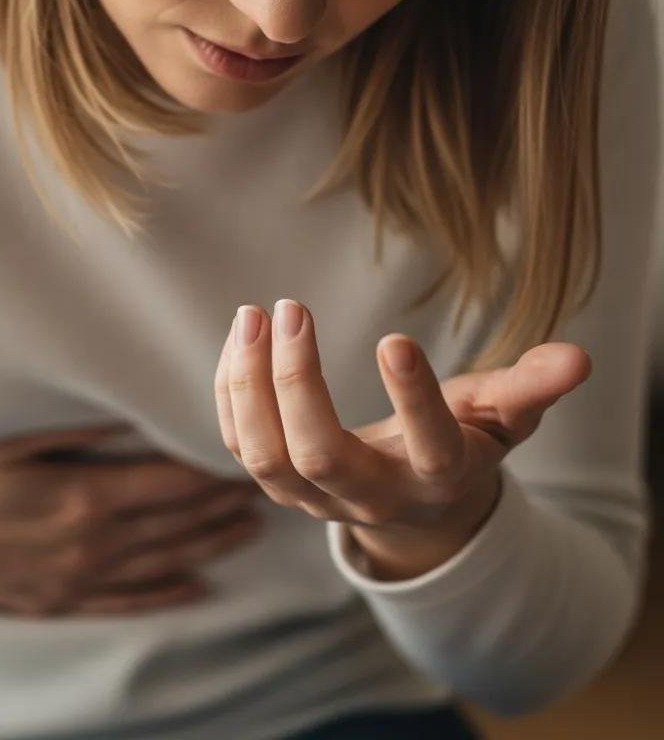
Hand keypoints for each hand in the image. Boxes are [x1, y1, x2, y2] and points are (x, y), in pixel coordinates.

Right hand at [0, 425, 262, 615]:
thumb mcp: (13, 441)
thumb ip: (80, 431)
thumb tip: (135, 414)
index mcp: (81, 498)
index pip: (169, 486)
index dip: (212, 475)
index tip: (244, 460)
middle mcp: (88, 545)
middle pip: (175, 526)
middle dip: (222, 508)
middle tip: (262, 491)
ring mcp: (74, 578)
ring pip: (161, 565)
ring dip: (208, 547)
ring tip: (246, 532)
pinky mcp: (57, 600)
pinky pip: (123, 602)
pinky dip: (164, 595)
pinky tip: (195, 589)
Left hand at [214, 300, 591, 578]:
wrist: (413, 503)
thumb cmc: (461, 444)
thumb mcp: (502, 418)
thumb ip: (531, 389)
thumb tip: (577, 359)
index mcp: (436, 477)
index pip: (429, 446)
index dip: (414, 399)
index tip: (393, 338)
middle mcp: (371, 496)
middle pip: (320, 456)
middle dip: (297, 383)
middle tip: (292, 306)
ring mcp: (317, 497)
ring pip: (265, 457)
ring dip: (250, 383)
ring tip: (253, 314)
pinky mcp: (280, 483)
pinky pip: (240, 444)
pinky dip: (233, 390)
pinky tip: (243, 339)